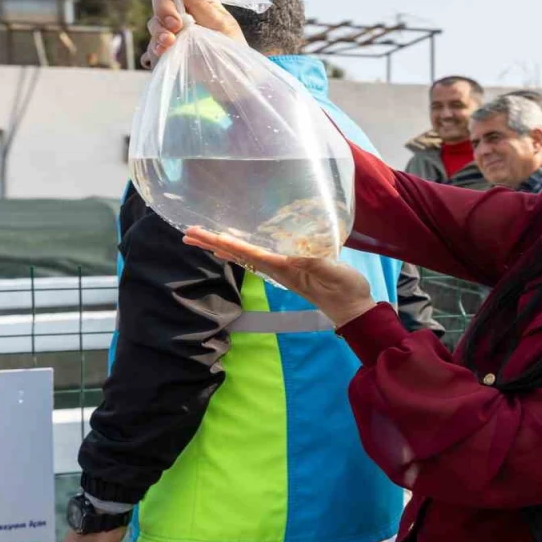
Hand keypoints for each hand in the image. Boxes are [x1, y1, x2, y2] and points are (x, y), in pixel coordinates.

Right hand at [140, 0, 246, 68]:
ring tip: (169, 42)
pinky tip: (162, 51)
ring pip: (154, 21)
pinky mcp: (165, 47)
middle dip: (164, 9)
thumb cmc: (232, 45)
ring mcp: (171, 28)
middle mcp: (181, 9)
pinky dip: (155, 46)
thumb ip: (200, 5)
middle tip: (175, 25)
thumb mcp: (222, 23)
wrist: (231, 75)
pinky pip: (153, 43)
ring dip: (159, 30)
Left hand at [183, 227, 376, 327]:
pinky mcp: (290, 269)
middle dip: (212, 243)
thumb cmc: (346, 290)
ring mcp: (282, 270)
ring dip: (222, 246)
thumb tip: (291, 254)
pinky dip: (242, 249)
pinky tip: (237, 246)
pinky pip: (258, 256)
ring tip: (202, 238)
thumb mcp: (334, 273)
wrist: (354, 309)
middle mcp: (277, 270)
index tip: (202, 234)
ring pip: (245, 255)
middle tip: (187, 232)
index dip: (225, 242)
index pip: (249, 253)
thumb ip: (315, 263)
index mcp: (284, 268)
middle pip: (239, 254)